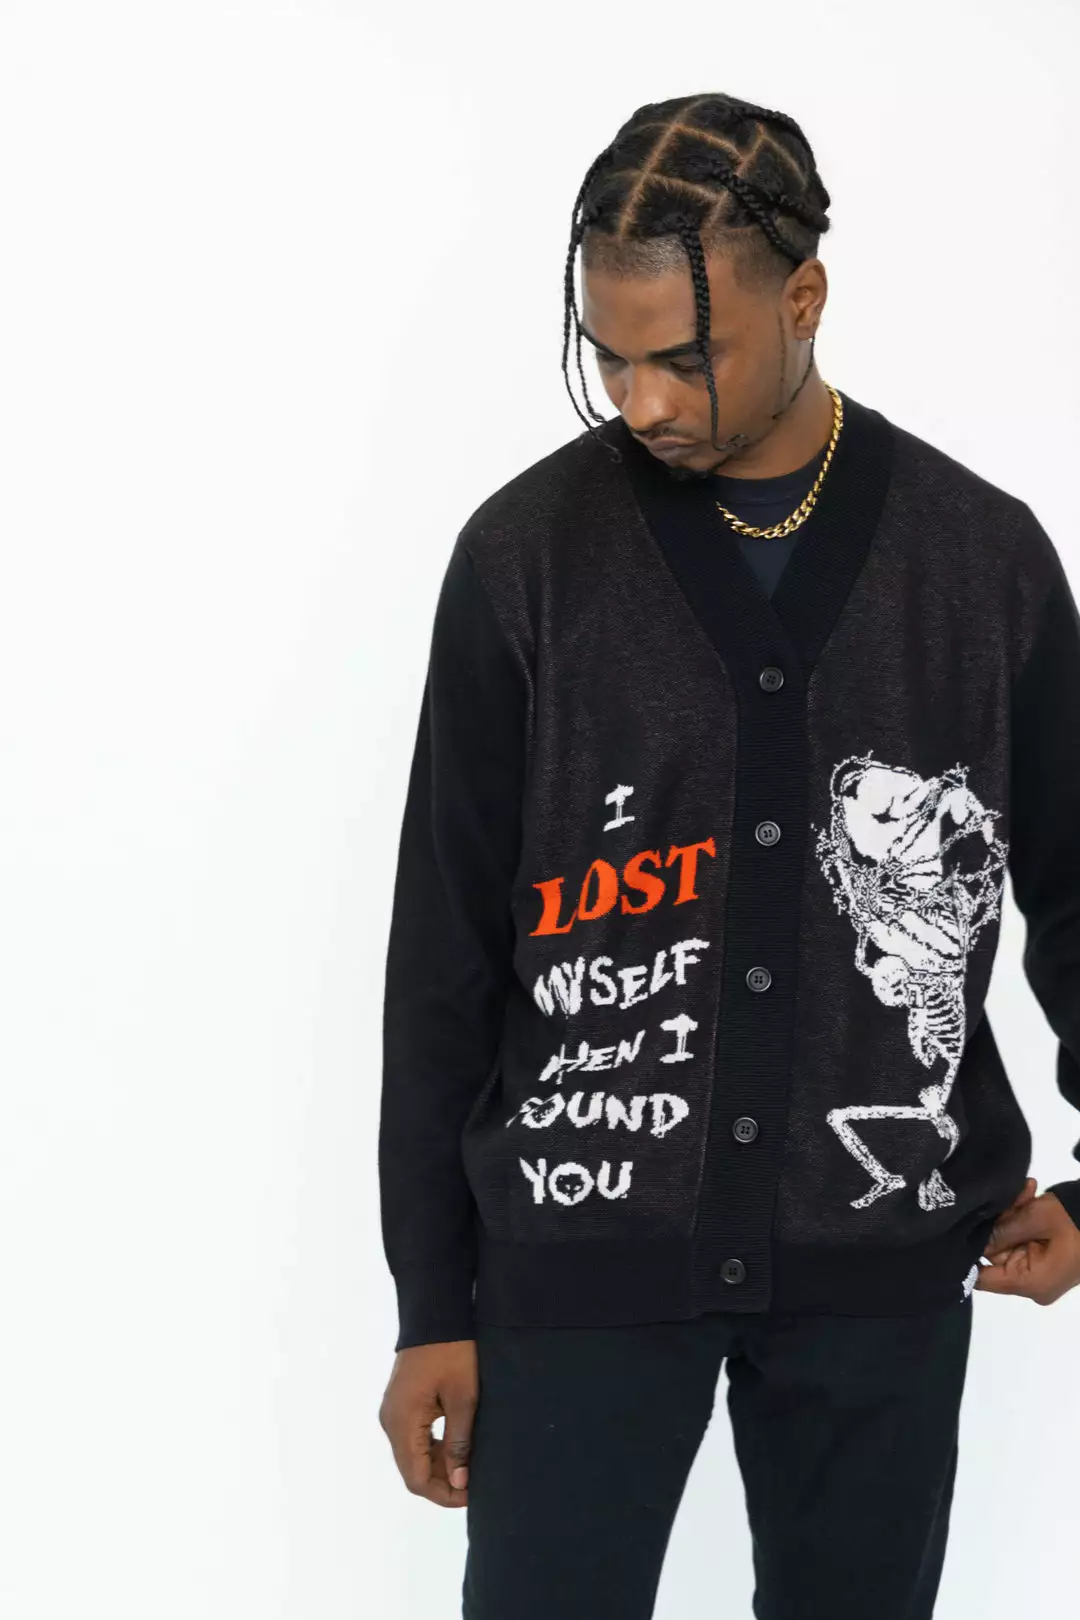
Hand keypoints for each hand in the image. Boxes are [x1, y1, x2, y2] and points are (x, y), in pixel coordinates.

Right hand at [378, 1339, 477, 1506]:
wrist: (435, 1314)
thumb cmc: (453, 1353)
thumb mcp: (463, 1398)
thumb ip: (459, 1443)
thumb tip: (459, 1483)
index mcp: (403, 1423)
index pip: (417, 1479)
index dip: (444, 1494)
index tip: (472, 1494)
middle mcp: (391, 1422)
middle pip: (412, 1471)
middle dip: (443, 1482)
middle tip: (475, 1480)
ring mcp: (393, 1413)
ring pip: (413, 1456)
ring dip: (439, 1465)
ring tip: (470, 1464)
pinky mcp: (400, 1404)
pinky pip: (413, 1438)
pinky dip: (433, 1448)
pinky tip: (456, 1446)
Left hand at [975, 1176, 1079, 1303]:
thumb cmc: (1078, 1220)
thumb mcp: (1037, 1218)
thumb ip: (1001, 1230)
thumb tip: (972, 1238)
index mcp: (1031, 1283)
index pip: (983, 1279)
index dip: (967, 1254)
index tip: (959, 1228)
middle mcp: (1034, 1284)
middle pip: (997, 1254)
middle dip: (1000, 1223)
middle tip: (1010, 1196)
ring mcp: (1042, 1271)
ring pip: (1011, 1242)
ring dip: (1015, 1215)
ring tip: (1027, 1190)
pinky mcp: (1049, 1258)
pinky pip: (1027, 1240)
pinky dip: (1026, 1218)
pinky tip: (1031, 1192)